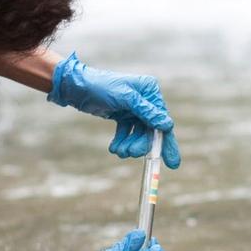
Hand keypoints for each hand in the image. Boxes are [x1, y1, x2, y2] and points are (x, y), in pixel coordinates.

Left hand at [48, 52, 180, 164]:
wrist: (77, 87)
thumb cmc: (102, 87)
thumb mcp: (125, 98)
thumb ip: (146, 112)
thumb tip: (168, 125)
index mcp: (150, 90)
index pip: (162, 120)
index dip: (167, 142)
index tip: (172, 163)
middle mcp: (145, 99)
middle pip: (151, 130)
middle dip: (142, 144)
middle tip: (131, 153)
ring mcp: (134, 109)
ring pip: (138, 134)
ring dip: (130, 145)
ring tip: (118, 151)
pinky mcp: (123, 116)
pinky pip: (127, 133)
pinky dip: (122, 142)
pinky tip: (114, 148)